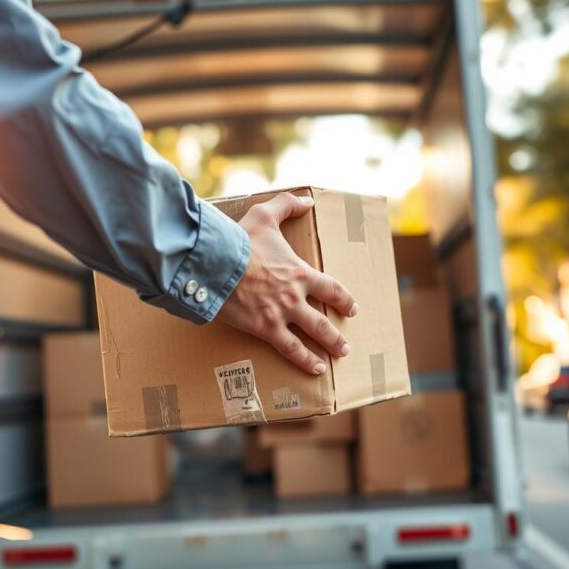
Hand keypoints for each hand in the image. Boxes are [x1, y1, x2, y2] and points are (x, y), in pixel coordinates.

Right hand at [218, 193, 357, 374]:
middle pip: (324, 318)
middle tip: (345, 344)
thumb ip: (287, 205)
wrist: (218, 262)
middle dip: (336, 333)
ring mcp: (281, 314)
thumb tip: (306, 200)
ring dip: (327, 347)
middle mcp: (295, 296)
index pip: (331, 288)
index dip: (343, 299)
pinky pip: (289, 348)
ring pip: (312, 335)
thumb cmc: (240, 240)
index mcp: (299, 272)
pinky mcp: (264, 328)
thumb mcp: (265, 215)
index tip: (351, 307)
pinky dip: (303, 360)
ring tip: (337, 356)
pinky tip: (314, 368)